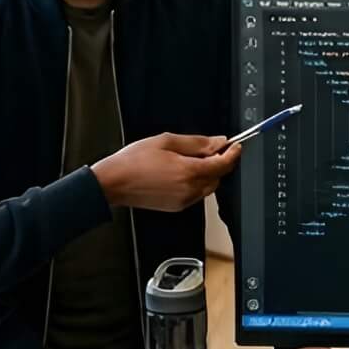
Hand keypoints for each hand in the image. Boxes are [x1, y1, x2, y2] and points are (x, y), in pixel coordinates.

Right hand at [93, 133, 240, 210]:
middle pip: (218, 177)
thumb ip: (197, 142)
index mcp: (189, 172)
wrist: (113, 183)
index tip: (235, 145)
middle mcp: (190, 190)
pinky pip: (196, 194)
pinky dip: (196, 182)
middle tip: (209, 148)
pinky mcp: (177, 207)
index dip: (233, 153)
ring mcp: (184, 201)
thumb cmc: (134, 161)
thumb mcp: (167, 141)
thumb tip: (218, 142)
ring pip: (208, 187)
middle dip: (219, 162)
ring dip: (208, 173)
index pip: (223, 165)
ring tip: (190, 159)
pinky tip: (181, 171)